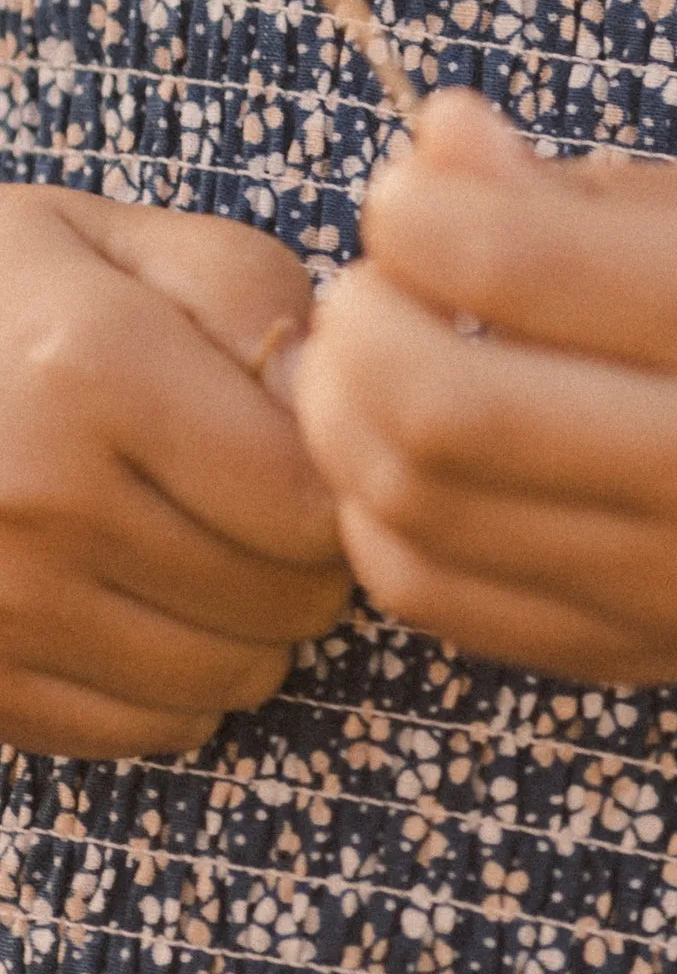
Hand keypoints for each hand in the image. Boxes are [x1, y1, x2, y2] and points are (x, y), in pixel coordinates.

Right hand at [0, 189, 352, 759]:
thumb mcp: (111, 242)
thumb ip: (249, 298)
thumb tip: (337, 407)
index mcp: (94, 368)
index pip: (309, 503)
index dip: (339, 490)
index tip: (305, 460)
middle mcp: (40, 496)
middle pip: (284, 600)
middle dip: (306, 563)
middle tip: (260, 512)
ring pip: (229, 677)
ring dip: (250, 631)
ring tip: (202, 558)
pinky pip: (148, 731)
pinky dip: (174, 688)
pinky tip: (137, 613)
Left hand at [286, 93, 676, 687]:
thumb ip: (581, 192)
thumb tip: (429, 141)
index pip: (509, 259)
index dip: (409, 213)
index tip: (411, 203)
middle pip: (442, 407)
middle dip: (354, 329)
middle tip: (365, 292)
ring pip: (417, 512)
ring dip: (340, 423)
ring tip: (362, 368)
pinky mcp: (631, 652)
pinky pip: (435, 598)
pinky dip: (378, 519)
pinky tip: (400, 464)